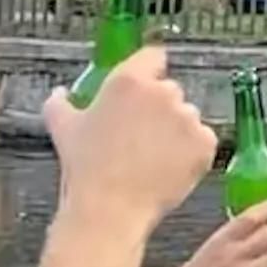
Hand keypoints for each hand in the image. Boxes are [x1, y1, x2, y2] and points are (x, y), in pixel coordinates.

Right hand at [42, 48, 213, 224]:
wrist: (110, 209)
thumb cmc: (85, 168)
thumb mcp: (62, 127)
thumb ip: (60, 102)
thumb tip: (60, 93)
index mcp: (129, 80)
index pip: (152, 56)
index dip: (148, 71)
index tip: (143, 85)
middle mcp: (163, 93)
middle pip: (168, 91)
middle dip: (157, 109)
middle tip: (139, 135)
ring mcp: (188, 118)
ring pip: (186, 117)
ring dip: (175, 131)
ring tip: (152, 157)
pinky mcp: (205, 143)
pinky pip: (202, 141)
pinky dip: (191, 152)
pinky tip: (168, 168)